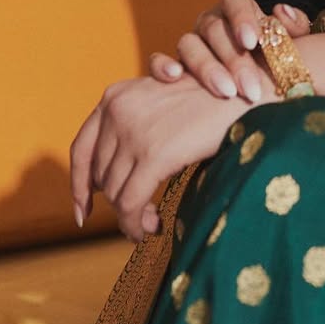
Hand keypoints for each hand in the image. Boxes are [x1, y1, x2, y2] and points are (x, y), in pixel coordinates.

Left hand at [70, 73, 252, 240]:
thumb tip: (105, 184)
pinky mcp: (153, 155)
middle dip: (117, 202)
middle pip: (100, 175)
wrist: (246, 95)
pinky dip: (136, 224)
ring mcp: (134, 132)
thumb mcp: (161, 103)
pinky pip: (131, 204)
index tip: (83, 211)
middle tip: (140, 217)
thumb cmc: (211, 102)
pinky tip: (154, 228)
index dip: (78, 185)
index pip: (80, 148)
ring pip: (114, 193)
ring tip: (152, 222)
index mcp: (115, 95)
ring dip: (131, 215)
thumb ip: (131, 128)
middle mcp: (117, 110)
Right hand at [148, 0, 308, 102]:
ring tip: (226, 92)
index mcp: (237, 8)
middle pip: (215, 31)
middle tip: (251, 88)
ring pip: (188, 44)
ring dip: (207, 68)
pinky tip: (174, 77)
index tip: (253, 40)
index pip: (235, 2)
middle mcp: (210, 22)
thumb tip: (281, 12)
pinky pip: (158, 59)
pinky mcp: (172, 63)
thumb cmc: (276, 56)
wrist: (257, 78)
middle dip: (234, 60)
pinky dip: (162, 65)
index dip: (242, 18)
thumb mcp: (291, 41)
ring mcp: (190, 42)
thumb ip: (293, 26)